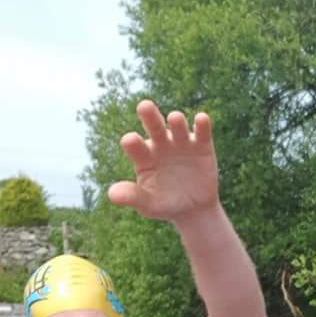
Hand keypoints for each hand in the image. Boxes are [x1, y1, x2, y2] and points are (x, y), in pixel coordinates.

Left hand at [108, 100, 219, 222]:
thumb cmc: (165, 205)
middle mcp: (161, 145)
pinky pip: (201, 132)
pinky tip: (202, 118)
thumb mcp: (148, 205)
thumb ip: (132, 197)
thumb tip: (111, 194)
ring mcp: (181, 143)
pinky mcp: (202, 146)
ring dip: (176, 121)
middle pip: (153, 126)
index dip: (132, 142)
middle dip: (150, 116)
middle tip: (144, 106)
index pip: (135, 146)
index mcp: (143, 156)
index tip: (130, 140)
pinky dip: (202, 125)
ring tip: (174, 118)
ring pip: (177, 126)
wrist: (193, 209)